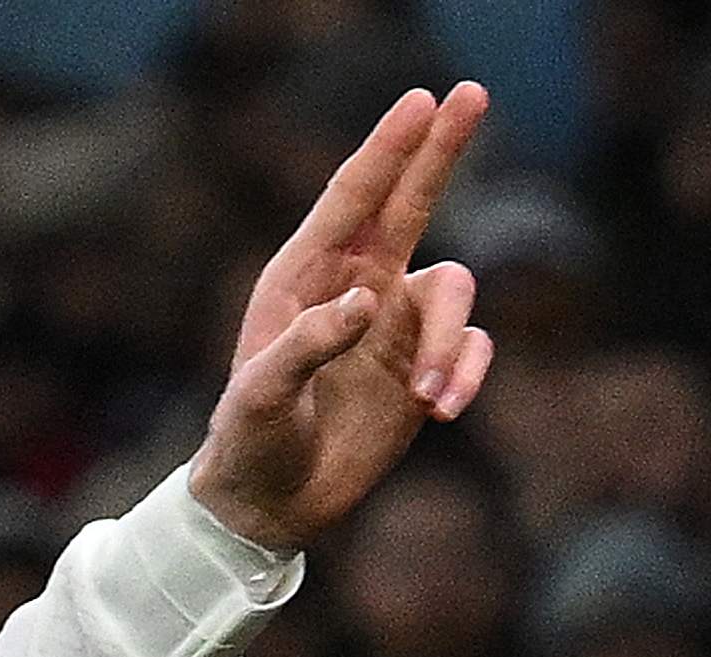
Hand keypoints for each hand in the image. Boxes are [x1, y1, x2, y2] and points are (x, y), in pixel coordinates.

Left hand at [191, 83, 495, 551]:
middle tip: (472, 91)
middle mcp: (355, 287)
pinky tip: (443, 410)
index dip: (388, 149)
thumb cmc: (248, 442)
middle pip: (411, 202)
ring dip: (451, 341)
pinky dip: (466, 372)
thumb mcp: (260, 398)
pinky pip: (471, 347)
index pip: (352, 200)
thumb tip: (368, 301)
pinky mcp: (424, 365)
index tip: (421, 100)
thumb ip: (307, 346)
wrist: (269, 502)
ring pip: (455, 291)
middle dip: (440, 150)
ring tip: (427, 396)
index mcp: (302, 279)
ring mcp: (394, 324)